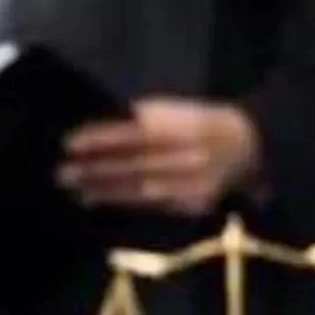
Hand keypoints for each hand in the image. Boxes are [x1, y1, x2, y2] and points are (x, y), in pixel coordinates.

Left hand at [57, 97, 259, 215]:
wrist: (252, 147)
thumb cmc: (204, 122)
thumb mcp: (177, 110)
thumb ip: (144, 118)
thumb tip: (101, 131)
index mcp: (182, 126)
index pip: (133, 134)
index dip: (99, 139)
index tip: (68, 143)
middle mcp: (186, 156)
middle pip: (132, 165)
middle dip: (94, 170)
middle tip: (61, 174)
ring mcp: (190, 184)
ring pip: (138, 189)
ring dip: (102, 190)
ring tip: (74, 190)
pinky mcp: (191, 204)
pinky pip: (150, 205)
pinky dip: (121, 203)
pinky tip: (96, 201)